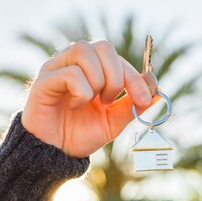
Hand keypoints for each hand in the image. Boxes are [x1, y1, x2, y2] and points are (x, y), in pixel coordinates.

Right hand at [21, 40, 158, 157]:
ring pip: (84, 51)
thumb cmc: (80, 134)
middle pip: (103, 46)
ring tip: (93, 102)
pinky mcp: (43, 81)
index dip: (136, 77)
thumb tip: (159, 94)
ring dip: (98, 80)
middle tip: (112, 101)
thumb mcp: (114, 122)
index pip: (117, 57)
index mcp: (92, 70)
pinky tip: (74, 106)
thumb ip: (133, 106)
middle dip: (117, 76)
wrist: (54, 154)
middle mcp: (74, 63)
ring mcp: (56, 69)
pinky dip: (81, 92)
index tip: (145, 99)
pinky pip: (70, 73)